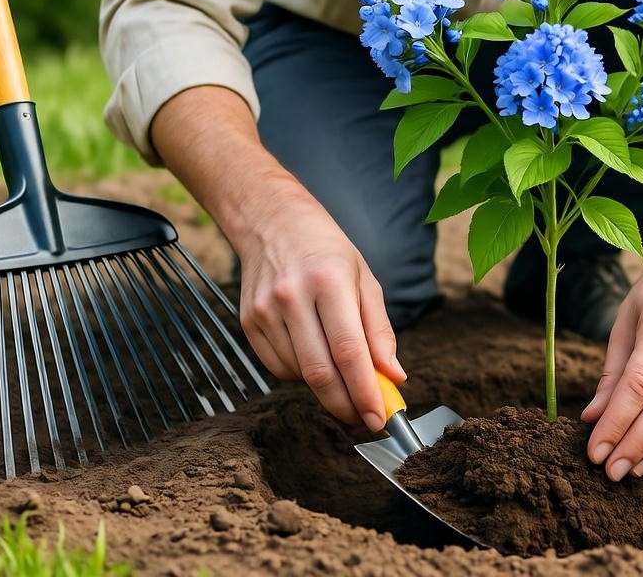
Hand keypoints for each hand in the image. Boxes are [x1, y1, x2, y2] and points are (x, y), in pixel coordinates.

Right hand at [151, 86, 405, 433]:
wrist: (271, 222)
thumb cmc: (327, 250)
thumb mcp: (364, 280)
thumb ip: (380, 331)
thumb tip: (394, 377)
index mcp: (330, 281)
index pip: (349, 351)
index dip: (364, 392)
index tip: (379, 418)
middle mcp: (293, 296)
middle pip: (320, 371)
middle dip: (345, 405)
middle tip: (365, 420)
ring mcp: (265, 311)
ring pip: (299, 374)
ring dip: (325, 387)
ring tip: (341, 373)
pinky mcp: (248, 322)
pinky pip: (278, 368)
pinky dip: (300, 374)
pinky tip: (312, 353)